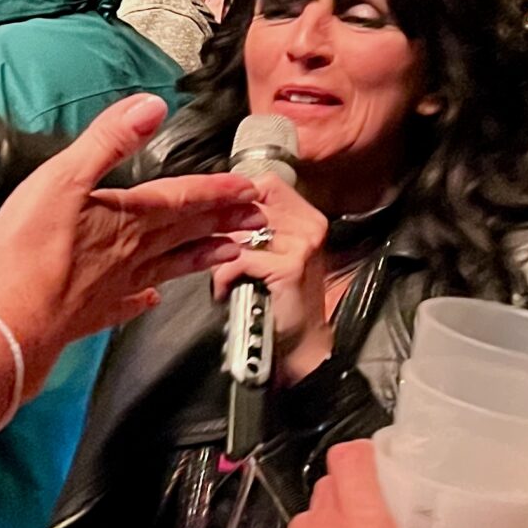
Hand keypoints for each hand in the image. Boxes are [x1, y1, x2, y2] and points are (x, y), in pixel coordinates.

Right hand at [0, 95, 259, 390]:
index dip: (216, 189)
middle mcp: (132, 251)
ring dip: (202, 255)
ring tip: (232, 252)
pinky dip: (146, 298)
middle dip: (222, 220)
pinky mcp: (95, 311)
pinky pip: (130, 302)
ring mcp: (116, 285)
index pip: (182, 198)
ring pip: (171, 266)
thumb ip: (109, 141)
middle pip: (186, 231)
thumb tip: (150, 106)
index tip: (249, 188)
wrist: (14, 318)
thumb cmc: (32, 249)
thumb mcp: (65, 177)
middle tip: (256, 218)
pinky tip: (152, 298)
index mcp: (128, 217)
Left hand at [211, 173, 331, 380]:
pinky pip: (240, 260)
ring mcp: (302, 244)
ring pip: (241, 233)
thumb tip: (222, 208)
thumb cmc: (284, 300)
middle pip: (248, 207)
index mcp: (308, 217)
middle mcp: (310, 225)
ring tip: (223, 275)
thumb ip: (260, 227)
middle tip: (218, 255)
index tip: (222, 220)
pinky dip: (224, 278)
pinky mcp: (289, 266)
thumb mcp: (278, 254)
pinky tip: (225, 291)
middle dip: (224, 231)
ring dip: (222, 257)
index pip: (265, 185)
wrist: (301, 343)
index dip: (237, 200)